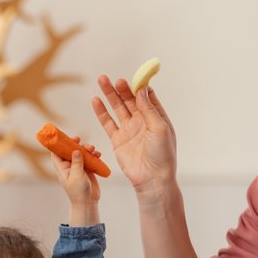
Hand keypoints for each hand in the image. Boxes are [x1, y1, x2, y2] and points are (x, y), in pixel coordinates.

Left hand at [51, 136, 100, 224]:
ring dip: (87, 150)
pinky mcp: (87, 170)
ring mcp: (78, 167)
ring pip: (81, 154)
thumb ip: (76, 163)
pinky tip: (98, 155)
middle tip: (82, 142)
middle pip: (70, 151)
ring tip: (94, 150)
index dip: (60, 144)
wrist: (87, 203)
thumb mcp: (77, 176)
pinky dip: (93, 156)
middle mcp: (69, 166)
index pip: (56, 153)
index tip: (67, 138)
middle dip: (76, 145)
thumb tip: (75, 150)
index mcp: (62, 168)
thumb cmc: (78, 192)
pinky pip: (89, 159)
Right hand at [90, 75, 176, 198]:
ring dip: (109, 94)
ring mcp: (129, 130)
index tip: (133, 77)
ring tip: (101, 80)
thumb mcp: (160, 128)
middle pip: (130, 100)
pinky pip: (107, 122)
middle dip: (122, 88)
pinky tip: (95, 100)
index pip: (147, 96)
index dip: (139, 86)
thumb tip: (141, 90)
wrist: (152, 179)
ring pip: (117, 108)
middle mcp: (142, 122)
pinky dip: (101, 111)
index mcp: (156, 118)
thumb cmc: (162, 155)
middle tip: (114, 79)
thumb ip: (149, 109)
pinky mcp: (118, 140)